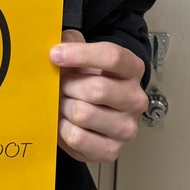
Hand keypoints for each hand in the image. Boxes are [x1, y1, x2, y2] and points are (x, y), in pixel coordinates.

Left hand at [49, 29, 148, 163]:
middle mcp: (135, 99)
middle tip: (60, 85)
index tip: (54, 54)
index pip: (112, 57)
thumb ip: (70, 41)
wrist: (90, 113)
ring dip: (64, 107)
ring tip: (63, 103)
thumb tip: (57, 39)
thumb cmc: (85, 79)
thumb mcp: (80, 55)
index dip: (80, 54)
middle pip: (96, 89)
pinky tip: (65, 122)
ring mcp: (126, 128)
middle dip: (68, 85)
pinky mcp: (111, 150)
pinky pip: (77, 137)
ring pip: (83, 113)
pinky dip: (63, 128)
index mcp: (132, 70)